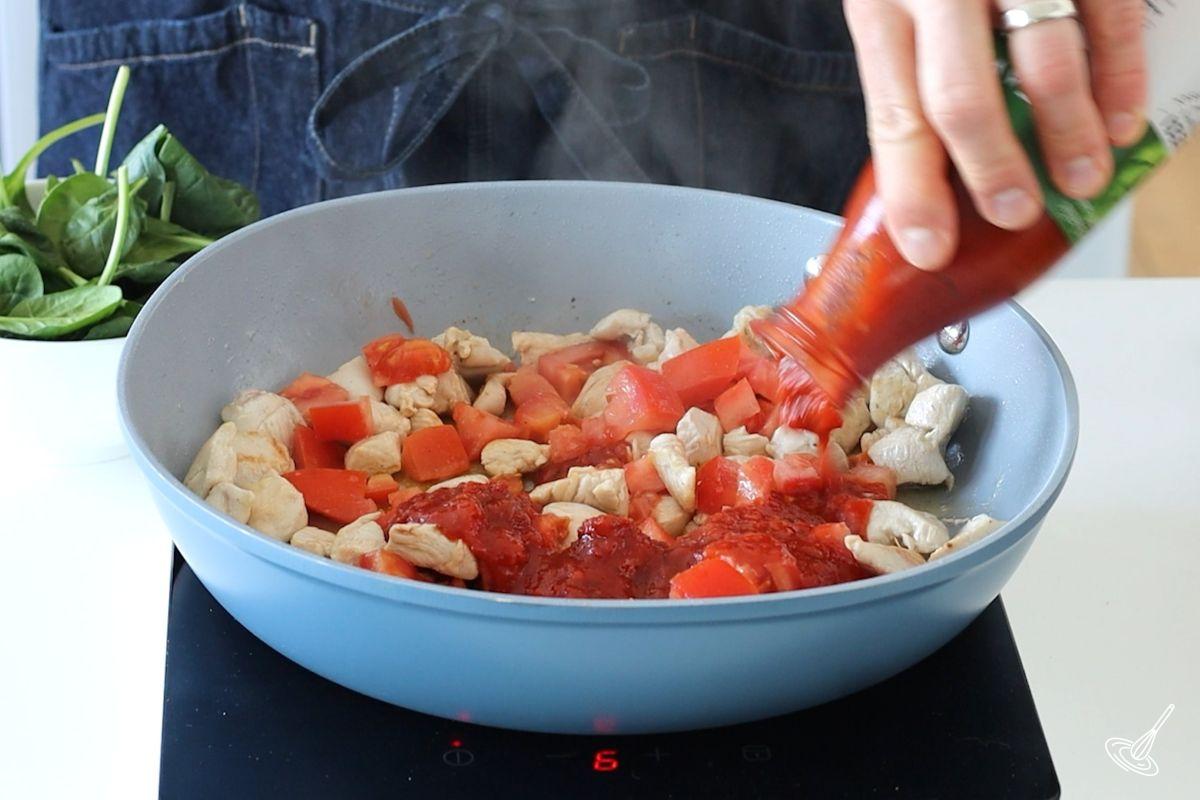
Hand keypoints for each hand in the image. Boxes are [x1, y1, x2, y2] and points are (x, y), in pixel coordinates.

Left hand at [844, 0, 1146, 268]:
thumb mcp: (891, 1)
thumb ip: (909, 70)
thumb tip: (936, 173)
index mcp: (880, 7)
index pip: (894, 119)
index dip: (914, 194)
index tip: (930, 249)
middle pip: (961, 98)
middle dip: (992, 171)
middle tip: (1015, 213)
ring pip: (1042, 61)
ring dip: (1067, 134)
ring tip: (1082, 181)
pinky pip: (1106, 16)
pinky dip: (1120, 75)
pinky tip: (1121, 120)